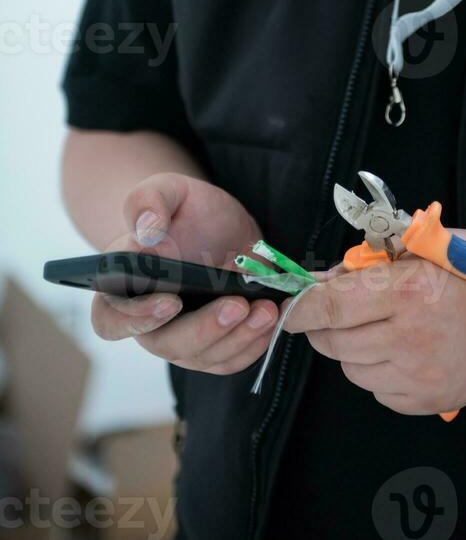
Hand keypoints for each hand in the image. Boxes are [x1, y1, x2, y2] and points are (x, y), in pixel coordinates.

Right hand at [91, 173, 278, 374]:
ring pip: (204, 356)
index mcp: (122, 288)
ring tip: (265, 310)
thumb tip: (147, 231)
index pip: (111, 319)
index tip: (170, 300)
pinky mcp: (215, 344)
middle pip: (167, 344)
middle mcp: (148, 321)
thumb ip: (148, 201)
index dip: (136, 318)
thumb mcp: (166, 189)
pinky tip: (271, 319)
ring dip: (237, 338)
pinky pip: (230, 358)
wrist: (216, 225)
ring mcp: (182, 337)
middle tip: (237, 305)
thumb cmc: (183, 210)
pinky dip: (253, 344)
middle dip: (204, 330)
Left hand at [281, 249, 465, 414]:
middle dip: (324, 327)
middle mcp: (412, 337)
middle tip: (333, 314)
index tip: (290, 310)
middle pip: (335, 342)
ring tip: (378, 328)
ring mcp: (422, 375)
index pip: (331, 306)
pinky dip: (378, 373)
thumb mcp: (419, 249)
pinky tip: (401, 350)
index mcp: (408, 290)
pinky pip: (379, 392)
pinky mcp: (431, 400)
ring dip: (352, 350)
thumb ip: (365, 265)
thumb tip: (316, 281)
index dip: (301, 310)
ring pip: (353, 370)